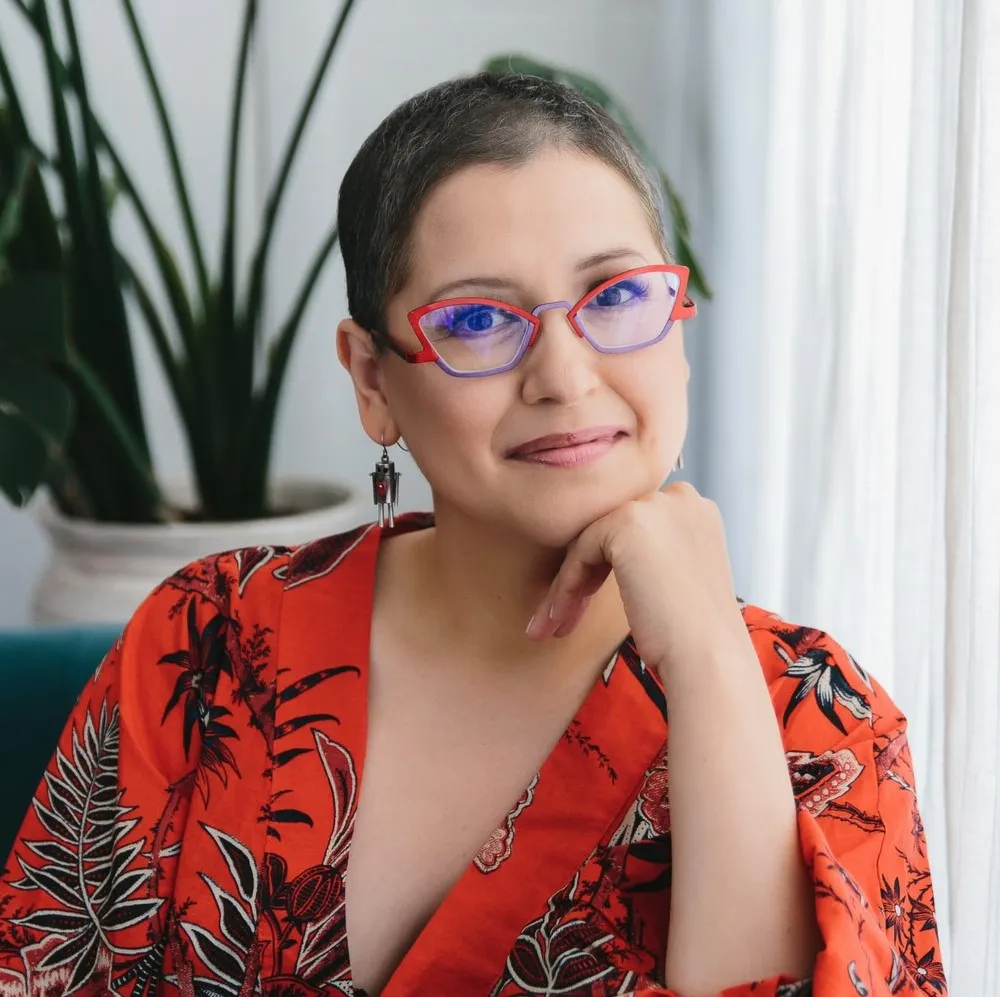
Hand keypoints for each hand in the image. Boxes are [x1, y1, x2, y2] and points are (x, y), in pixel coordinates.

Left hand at [525, 483, 748, 680]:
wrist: (708, 655)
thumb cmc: (693, 631)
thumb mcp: (678, 575)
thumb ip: (653, 553)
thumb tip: (605, 553)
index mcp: (695, 509)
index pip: (634, 528)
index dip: (608, 566)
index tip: (589, 601)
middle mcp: (678, 497)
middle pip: (610, 531)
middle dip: (584, 575)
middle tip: (564, 615)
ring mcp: (654, 506)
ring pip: (591, 541)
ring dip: (569, 585)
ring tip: (555, 624)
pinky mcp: (628, 523)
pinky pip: (581, 551)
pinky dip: (567, 585)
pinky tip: (561, 617)